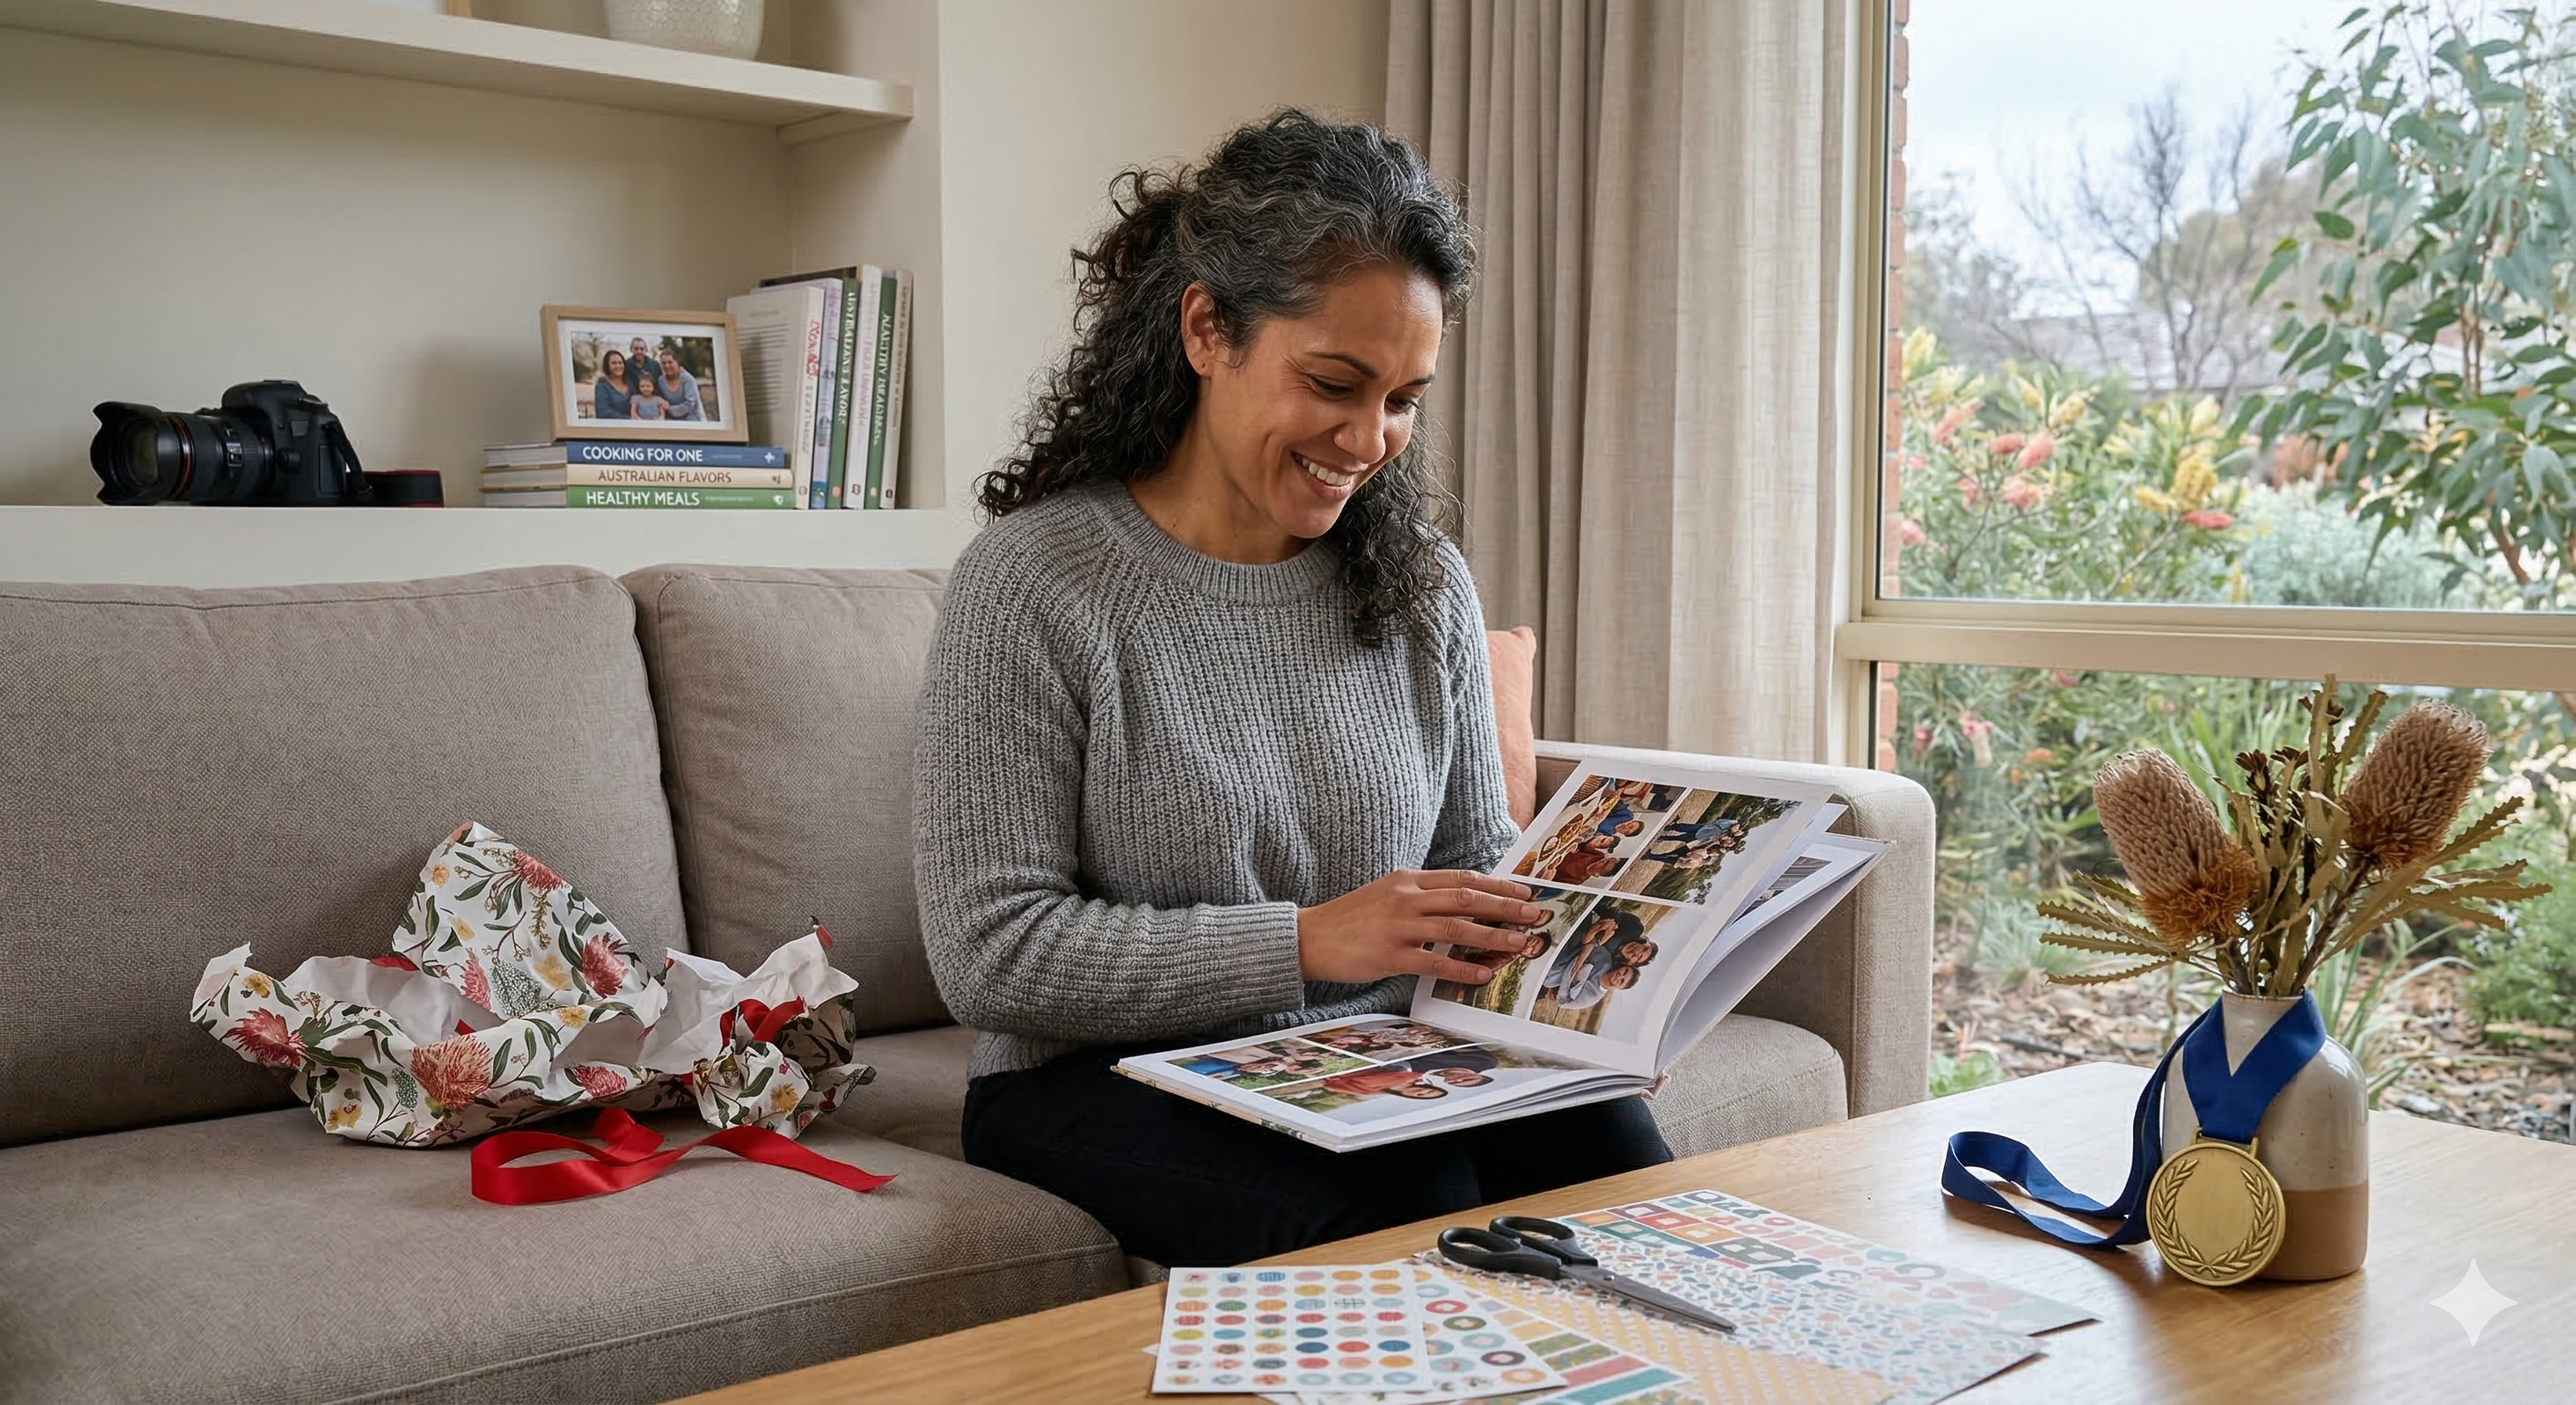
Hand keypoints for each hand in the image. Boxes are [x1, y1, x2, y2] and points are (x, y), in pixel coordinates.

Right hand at [1297, 870, 1545, 985]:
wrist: (1309, 937)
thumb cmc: (1350, 918)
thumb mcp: (1386, 894)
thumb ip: (1420, 896)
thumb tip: (1460, 904)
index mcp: (1408, 880)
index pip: (1462, 879)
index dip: (1496, 885)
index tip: (1524, 892)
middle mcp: (1407, 898)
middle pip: (1466, 898)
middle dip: (1505, 907)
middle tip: (1535, 913)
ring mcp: (1399, 926)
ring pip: (1456, 928)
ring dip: (1492, 936)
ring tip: (1520, 943)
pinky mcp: (1390, 955)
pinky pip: (1434, 961)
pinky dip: (1462, 968)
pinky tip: (1483, 974)